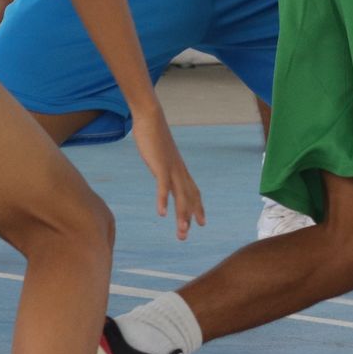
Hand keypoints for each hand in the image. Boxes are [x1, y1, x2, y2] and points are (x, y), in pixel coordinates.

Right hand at [130, 103, 205, 239]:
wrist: (151, 118)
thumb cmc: (154, 135)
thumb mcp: (161, 154)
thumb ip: (163, 164)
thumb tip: (162, 170)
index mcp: (180, 169)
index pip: (193, 191)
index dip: (198, 207)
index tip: (201, 222)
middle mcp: (180, 171)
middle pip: (189, 198)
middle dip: (190, 217)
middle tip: (186, 236)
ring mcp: (172, 168)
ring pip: (180, 196)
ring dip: (181, 216)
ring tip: (181, 232)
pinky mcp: (160, 165)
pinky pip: (163, 186)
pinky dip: (163, 200)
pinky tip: (161, 214)